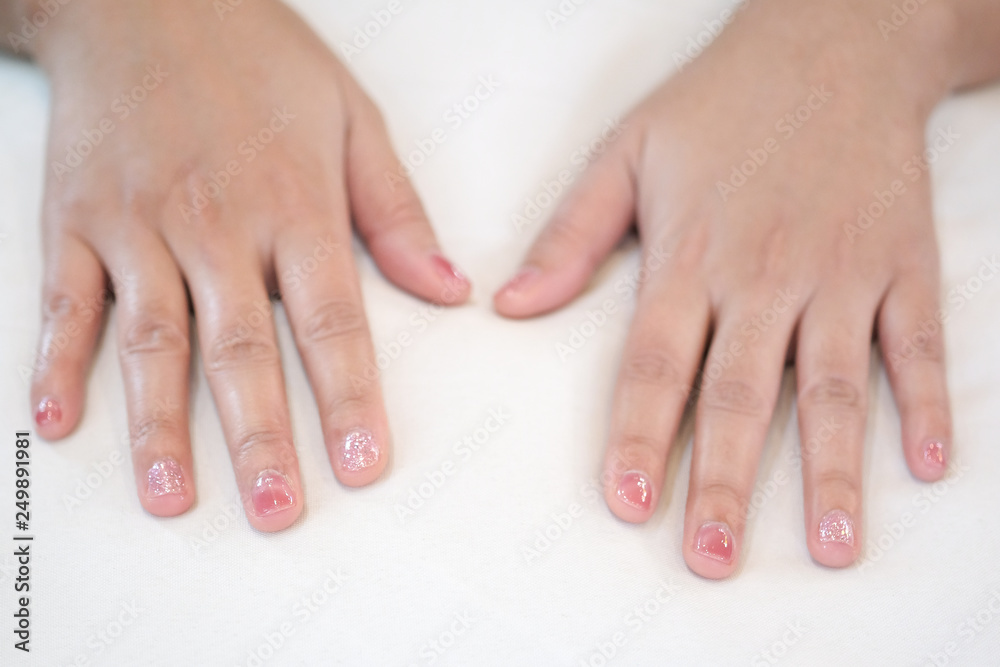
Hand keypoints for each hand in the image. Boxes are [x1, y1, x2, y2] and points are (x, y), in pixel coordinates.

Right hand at [26, 0, 469, 530]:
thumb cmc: (257, 58)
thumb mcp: (352, 118)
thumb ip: (396, 212)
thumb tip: (448, 288)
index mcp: (293, 206)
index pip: (330, 322)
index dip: (349, 399)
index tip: (363, 464)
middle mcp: (215, 225)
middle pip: (240, 349)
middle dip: (259, 436)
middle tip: (276, 509)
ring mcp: (138, 226)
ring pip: (150, 339)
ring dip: (158, 424)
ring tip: (171, 494)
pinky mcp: (76, 220)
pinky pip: (65, 301)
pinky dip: (57, 361)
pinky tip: (58, 421)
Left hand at [495, 0, 958, 576]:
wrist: (835, 42)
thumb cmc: (722, 102)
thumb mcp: (626, 152)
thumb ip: (570, 235)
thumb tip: (510, 304)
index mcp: (689, 256)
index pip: (656, 364)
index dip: (640, 437)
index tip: (628, 504)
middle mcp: (765, 276)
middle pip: (740, 395)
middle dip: (727, 482)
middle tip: (714, 558)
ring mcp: (840, 273)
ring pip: (834, 385)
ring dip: (833, 469)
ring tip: (831, 544)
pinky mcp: (902, 263)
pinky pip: (918, 343)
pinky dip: (925, 403)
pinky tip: (926, 465)